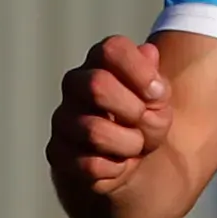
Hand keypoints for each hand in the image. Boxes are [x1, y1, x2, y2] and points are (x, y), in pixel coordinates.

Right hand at [52, 35, 177, 207]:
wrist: (127, 159)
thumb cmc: (142, 118)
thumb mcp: (159, 101)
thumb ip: (155, 81)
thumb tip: (149, 53)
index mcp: (100, 62)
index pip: (112, 49)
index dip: (142, 73)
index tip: (157, 93)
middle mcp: (74, 85)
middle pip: (97, 85)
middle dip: (133, 110)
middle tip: (143, 120)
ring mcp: (63, 119)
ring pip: (94, 130)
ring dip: (129, 144)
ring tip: (134, 145)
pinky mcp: (57, 153)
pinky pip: (89, 164)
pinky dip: (115, 168)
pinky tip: (118, 163)